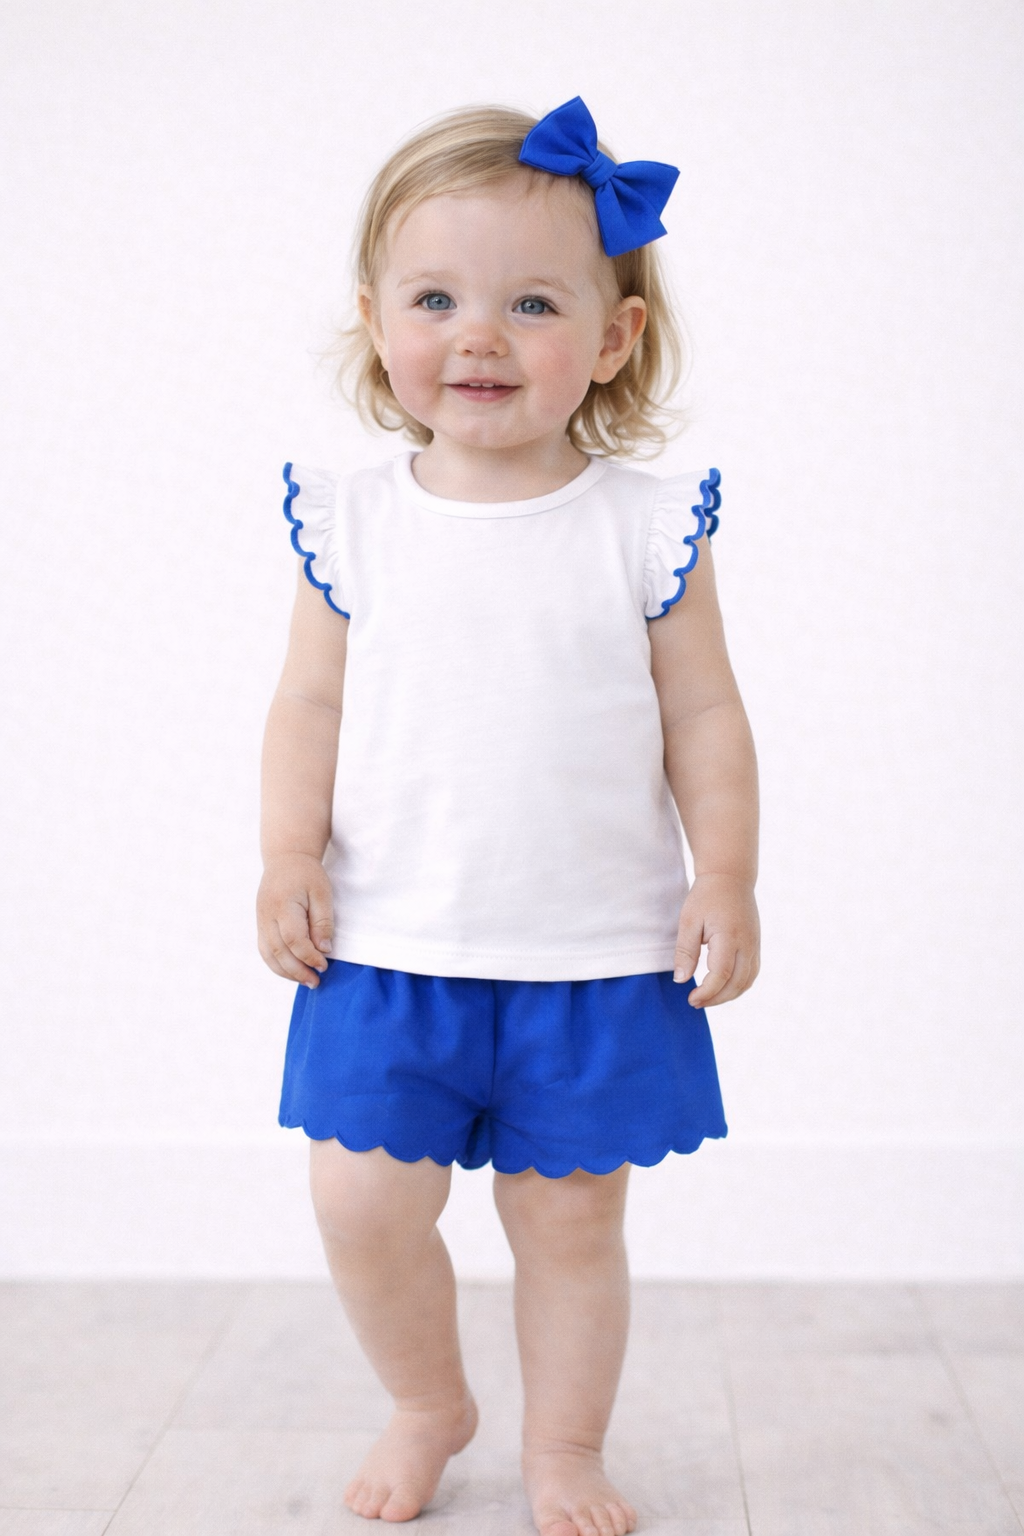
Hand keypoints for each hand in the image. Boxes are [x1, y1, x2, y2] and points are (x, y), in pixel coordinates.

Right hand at [257, 852, 334, 986]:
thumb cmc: (307, 874)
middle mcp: (267, 916)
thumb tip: (324, 950)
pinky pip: (265, 950)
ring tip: (305, 981)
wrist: (286, 859)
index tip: (324, 965)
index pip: (293, 939)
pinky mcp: (261, 925)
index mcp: (283, 905)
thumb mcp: (322, 893)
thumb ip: (322, 921)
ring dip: (286, 972)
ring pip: (268, 954)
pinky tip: (292, 971)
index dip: (308, 956)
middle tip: (316, 981)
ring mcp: (261, 921)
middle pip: (279, 951)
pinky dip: (277, 964)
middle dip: (298, 971)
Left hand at [673, 872, 759, 1006]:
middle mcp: (747, 944)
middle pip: (737, 983)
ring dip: (728, 995)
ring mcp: (755, 945)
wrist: (730, 877)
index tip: (691, 998)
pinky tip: (722, 988)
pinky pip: (751, 973)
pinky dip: (738, 986)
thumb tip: (681, 980)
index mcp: (729, 936)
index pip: (721, 974)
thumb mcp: (689, 921)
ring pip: (747, 981)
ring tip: (707, 998)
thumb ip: (685, 951)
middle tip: (695, 1002)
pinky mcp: (756, 945)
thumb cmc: (706, 896)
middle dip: (716, 998)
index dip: (707, 992)